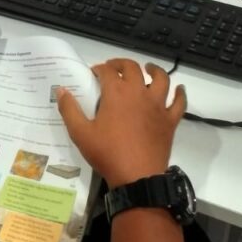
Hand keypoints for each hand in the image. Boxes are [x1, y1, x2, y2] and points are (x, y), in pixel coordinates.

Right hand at [58, 59, 185, 187]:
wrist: (137, 177)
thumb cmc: (107, 154)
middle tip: (115, 68)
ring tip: (148, 68)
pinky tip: (179, 89)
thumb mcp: (80, 133)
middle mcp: (139, 93)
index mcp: (116, 93)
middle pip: (132, 68)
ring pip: (161, 78)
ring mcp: (157, 105)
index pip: (107, 71)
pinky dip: (180, 93)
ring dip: (154, 70)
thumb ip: (69, 109)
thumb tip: (61, 90)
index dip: (99, 68)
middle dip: (122, 64)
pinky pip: (179, 102)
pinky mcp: (170, 119)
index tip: (94, 73)